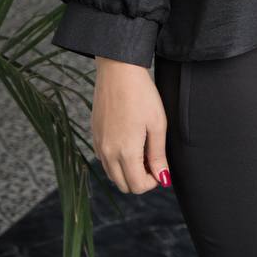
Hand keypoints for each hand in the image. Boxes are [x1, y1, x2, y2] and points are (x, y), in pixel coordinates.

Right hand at [92, 57, 172, 192]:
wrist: (118, 70)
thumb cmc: (142, 94)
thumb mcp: (157, 124)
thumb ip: (158, 155)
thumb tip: (162, 178)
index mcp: (125, 152)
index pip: (137, 186)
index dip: (152, 182)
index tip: (161, 168)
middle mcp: (107, 152)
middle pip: (123, 185)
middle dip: (140, 180)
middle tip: (153, 161)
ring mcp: (98, 144)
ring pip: (112, 174)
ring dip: (127, 171)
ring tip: (142, 151)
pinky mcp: (94, 135)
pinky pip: (104, 160)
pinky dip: (116, 161)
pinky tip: (128, 143)